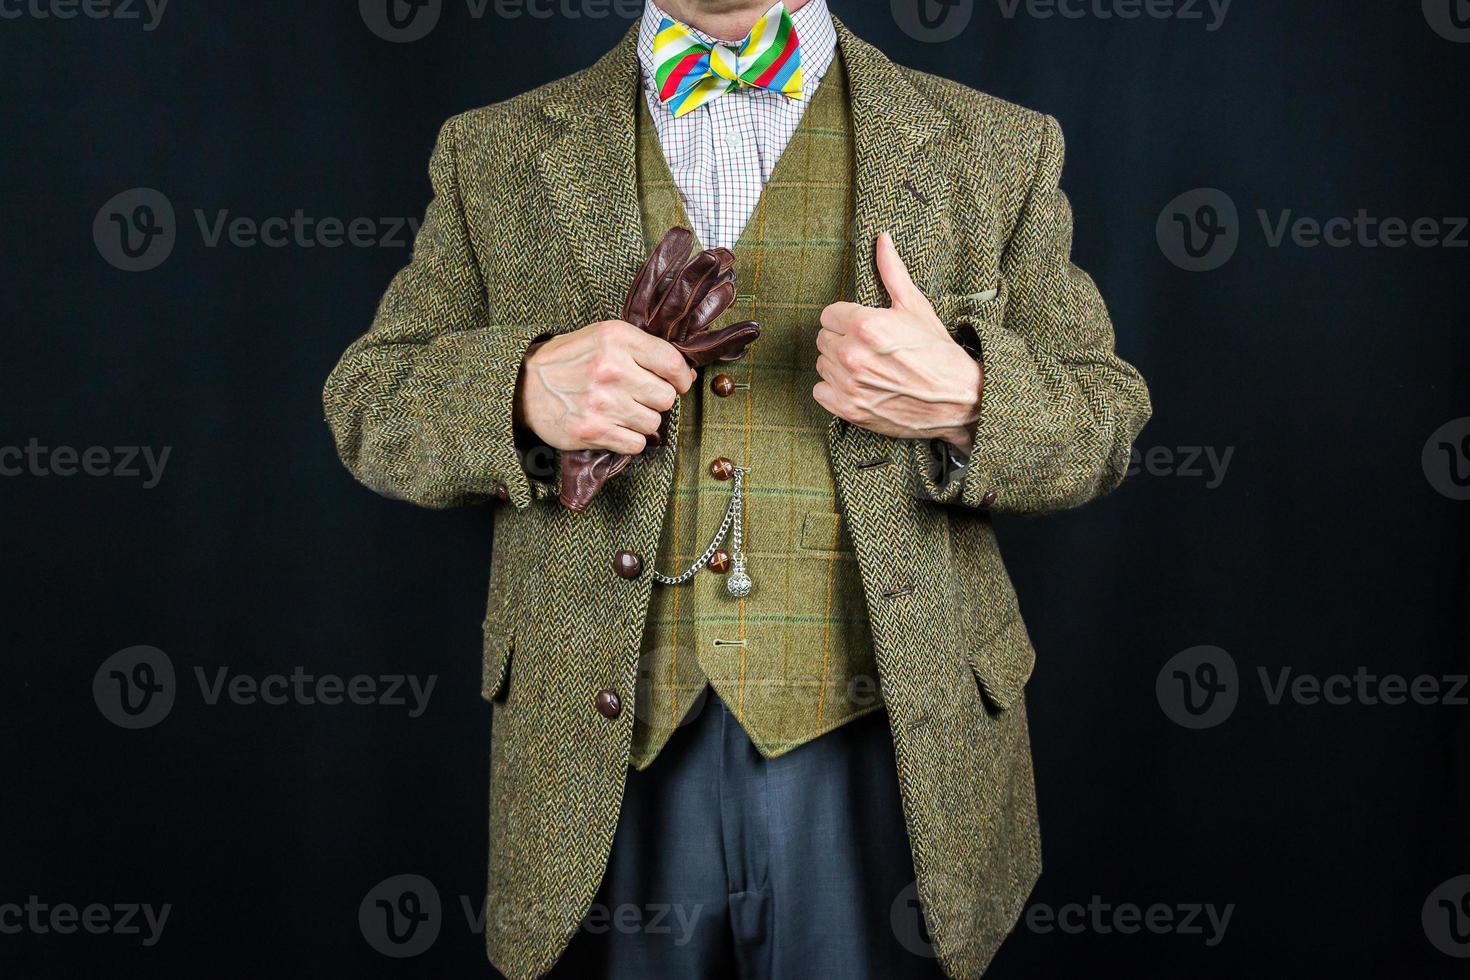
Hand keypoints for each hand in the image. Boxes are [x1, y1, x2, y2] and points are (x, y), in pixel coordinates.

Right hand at [515, 320, 695, 455]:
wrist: (523, 385)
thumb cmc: (569, 360)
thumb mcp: (603, 337)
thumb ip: (644, 350)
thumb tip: (687, 375)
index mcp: (616, 338)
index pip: (672, 363)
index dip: (682, 378)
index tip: (678, 383)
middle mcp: (611, 368)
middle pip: (666, 397)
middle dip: (656, 400)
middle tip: (637, 396)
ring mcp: (602, 402)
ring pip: (653, 423)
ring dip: (642, 421)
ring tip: (620, 411)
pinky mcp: (593, 430)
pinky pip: (636, 444)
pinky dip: (629, 439)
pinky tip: (613, 427)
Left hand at [814, 233, 983, 452]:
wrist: (958, 398)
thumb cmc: (937, 351)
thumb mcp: (915, 307)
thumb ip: (891, 272)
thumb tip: (882, 239)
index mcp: (865, 325)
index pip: (828, 314)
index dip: (847, 319)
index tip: (864, 328)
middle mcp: (852, 354)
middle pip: (823, 339)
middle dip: (843, 340)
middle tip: (870, 349)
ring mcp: (848, 384)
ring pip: (822, 365)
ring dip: (839, 365)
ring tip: (869, 368)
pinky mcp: (848, 410)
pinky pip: (821, 391)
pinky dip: (836, 391)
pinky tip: (860, 386)